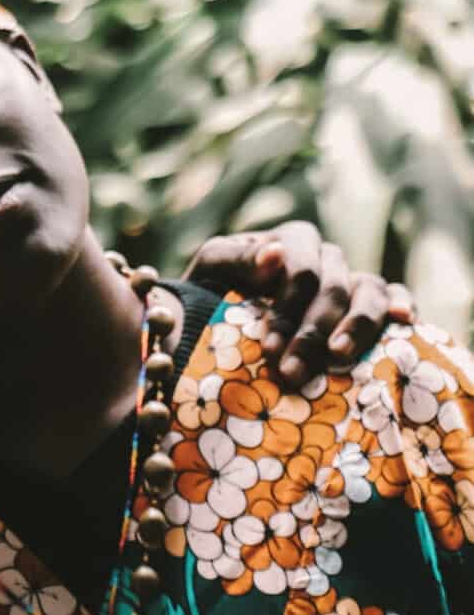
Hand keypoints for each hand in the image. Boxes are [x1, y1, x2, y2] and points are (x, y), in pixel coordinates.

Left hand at [182, 220, 413, 388]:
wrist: (215, 323)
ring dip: (358, 324)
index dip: (288, 308)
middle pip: (333, 286)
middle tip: (292, 373)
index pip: (301, 268)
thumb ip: (237, 258)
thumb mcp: (211, 271)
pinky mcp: (368, 304)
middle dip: (312, 332)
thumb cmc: (212, 294)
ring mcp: (349, 279)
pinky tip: (403, 321)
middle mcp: (324, 257)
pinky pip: (393, 295)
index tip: (271, 349)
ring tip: (338, 355)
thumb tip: (275, 253)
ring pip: (369, 289)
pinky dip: (401, 303)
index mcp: (289, 242)